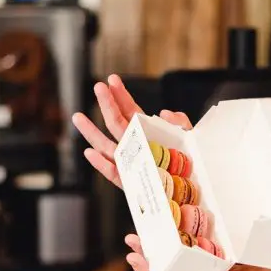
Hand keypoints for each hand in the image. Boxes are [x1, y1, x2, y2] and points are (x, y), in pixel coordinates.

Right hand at [72, 74, 192, 188]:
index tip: (112, 80)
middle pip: (116, 124)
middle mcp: (134, 146)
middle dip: (107, 105)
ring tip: (78, 117)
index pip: (130, 111)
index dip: (121, 96)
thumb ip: (180, 123)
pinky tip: (90, 153)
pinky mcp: (130, 183)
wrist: (192, 191)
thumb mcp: (189, 139)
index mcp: (146, 133)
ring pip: (107, 147)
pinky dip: (102, 165)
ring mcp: (130, 163)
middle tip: (98, 86)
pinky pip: (114, 174)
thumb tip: (164, 112)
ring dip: (92, 132)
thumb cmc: (189, 164)